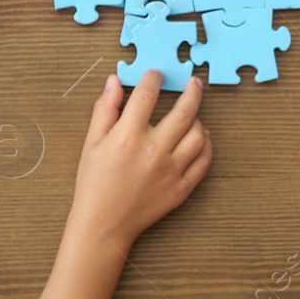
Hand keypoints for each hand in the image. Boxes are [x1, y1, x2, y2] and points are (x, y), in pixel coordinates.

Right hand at [72, 72, 212, 246]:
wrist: (104, 224)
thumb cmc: (95, 182)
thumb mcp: (92, 142)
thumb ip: (105, 108)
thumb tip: (114, 81)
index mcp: (128, 137)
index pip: (147, 96)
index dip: (153, 79)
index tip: (156, 75)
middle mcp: (153, 151)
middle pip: (184, 112)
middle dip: (192, 92)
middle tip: (194, 83)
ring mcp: (171, 171)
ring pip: (199, 135)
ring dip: (199, 120)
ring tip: (194, 114)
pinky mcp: (181, 188)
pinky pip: (204, 161)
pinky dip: (207, 146)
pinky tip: (201, 138)